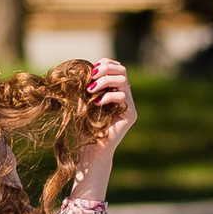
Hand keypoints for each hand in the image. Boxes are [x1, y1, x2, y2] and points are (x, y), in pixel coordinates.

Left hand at [75, 59, 137, 199]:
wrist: (91, 149)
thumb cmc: (85, 127)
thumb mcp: (83, 101)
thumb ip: (85, 85)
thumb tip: (81, 69)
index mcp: (114, 89)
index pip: (115, 67)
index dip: (104, 64)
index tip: (90, 72)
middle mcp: (124, 95)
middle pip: (121, 69)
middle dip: (105, 69)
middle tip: (91, 77)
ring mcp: (129, 104)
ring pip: (123, 80)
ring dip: (105, 81)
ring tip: (91, 90)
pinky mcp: (131, 114)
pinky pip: (123, 96)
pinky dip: (107, 96)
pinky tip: (96, 103)